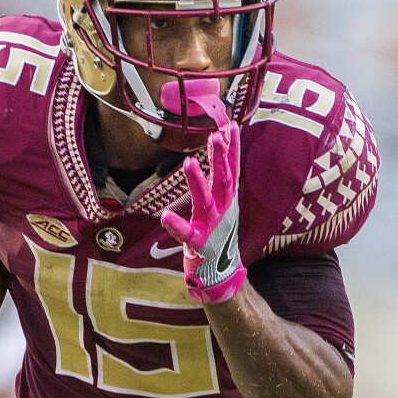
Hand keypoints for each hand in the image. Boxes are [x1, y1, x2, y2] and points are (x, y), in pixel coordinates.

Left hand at [159, 80, 245, 303]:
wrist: (220, 272)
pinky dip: (176, 225)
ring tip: (189, 163)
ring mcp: (211, 225)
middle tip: (216, 136)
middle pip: (223, 179)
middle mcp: (222, 209)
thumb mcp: (223, 204)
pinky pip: (185, 233)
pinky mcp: (198, 243)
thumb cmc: (218, 234)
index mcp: (227, 199)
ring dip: (197, 182)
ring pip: (205, 200)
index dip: (232, 148)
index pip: (232, 169)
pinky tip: (165, 215)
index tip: (231, 125)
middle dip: (220, 158)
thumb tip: (220, 151)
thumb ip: (219, 181)